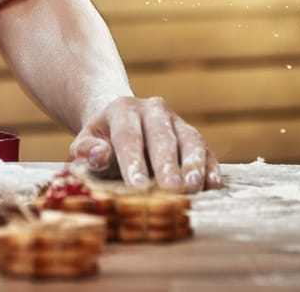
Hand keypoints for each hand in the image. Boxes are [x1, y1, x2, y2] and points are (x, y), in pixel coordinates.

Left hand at [70, 94, 220, 192]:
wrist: (123, 119)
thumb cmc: (103, 140)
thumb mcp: (86, 141)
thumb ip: (87, 149)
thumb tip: (99, 155)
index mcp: (124, 110)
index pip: (129, 137)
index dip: (134, 162)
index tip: (137, 186)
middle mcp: (154, 110)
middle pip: (161, 137)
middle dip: (167, 165)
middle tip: (171, 189)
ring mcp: (176, 120)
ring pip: (188, 139)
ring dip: (192, 164)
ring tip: (193, 186)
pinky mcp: (192, 134)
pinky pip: (205, 148)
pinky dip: (210, 165)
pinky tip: (213, 183)